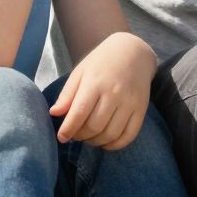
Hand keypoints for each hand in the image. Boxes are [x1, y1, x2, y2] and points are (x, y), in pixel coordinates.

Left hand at [50, 33, 156, 149]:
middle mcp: (114, 93)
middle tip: (75, 135)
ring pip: (110, 134)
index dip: (68, 129)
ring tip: (89, 138)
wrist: (134, 52)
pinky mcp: (141, 109)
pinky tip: (106, 143)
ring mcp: (130, 102)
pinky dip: (115, 145)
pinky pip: (129, 135)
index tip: (62, 137)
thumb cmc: (102, 62)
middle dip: (80, 136)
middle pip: (94, 126)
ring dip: (96, 142)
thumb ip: (67, 94)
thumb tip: (54, 113)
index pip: (79, 112)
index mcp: (95, 82)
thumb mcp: (80, 72)